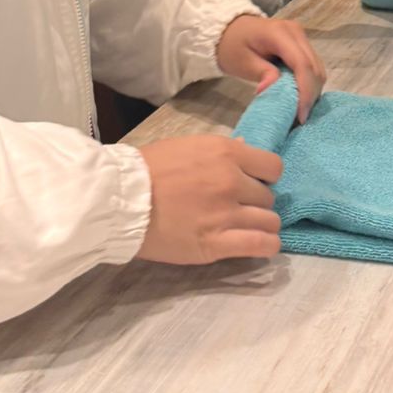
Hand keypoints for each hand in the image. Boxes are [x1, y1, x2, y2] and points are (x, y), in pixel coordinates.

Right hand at [135, 135, 282, 262]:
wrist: (120, 200)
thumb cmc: (148, 169)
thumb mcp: (188, 146)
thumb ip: (221, 152)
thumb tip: (245, 150)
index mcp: (226, 153)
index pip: (273, 167)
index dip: (266, 177)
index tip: (254, 183)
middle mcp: (232, 182)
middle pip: (269, 196)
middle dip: (256, 202)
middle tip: (238, 208)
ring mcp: (226, 214)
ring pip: (270, 222)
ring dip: (262, 225)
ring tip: (248, 229)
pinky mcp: (216, 244)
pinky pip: (261, 245)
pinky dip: (266, 246)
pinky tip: (261, 245)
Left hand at [216, 15, 326, 122]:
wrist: (230, 30)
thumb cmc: (232, 46)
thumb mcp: (242, 63)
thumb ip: (262, 73)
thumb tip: (273, 89)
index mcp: (279, 33)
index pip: (301, 63)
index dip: (305, 91)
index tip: (301, 115)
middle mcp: (295, 32)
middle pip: (313, 67)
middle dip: (310, 94)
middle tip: (300, 118)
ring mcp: (300, 37)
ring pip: (317, 68)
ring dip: (312, 91)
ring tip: (299, 111)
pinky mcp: (301, 44)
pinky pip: (312, 66)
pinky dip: (309, 84)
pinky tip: (299, 98)